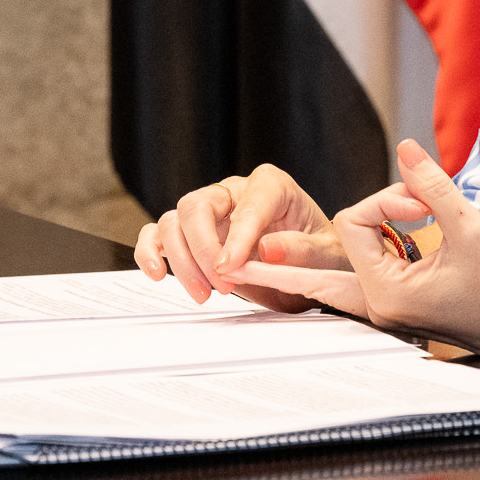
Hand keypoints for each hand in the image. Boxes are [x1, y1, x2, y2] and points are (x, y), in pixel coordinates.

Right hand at [133, 164, 348, 312]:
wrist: (314, 267)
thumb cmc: (322, 254)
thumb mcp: (328, 253)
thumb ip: (302, 249)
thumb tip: (267, 249)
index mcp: (271, 186)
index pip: (246, 204)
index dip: (236, 237)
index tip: (231, 268)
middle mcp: (235, 192)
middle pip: (198, 205)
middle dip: (204, 249)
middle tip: (223, 286)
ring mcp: (210, 212)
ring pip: (175, 221)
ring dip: (181, 260)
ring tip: (203, 293)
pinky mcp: (192, 234)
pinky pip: (159, 234)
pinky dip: (151, 251)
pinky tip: (156, 273)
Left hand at [238, 140, 479, 360]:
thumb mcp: (470, 225)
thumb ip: (432, 184)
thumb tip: (405, 146)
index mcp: (389, 293)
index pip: (354, 225)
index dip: (386, 201)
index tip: (421, 202)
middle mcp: (381, 308)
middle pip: (315, 280)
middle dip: (277, 271)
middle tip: (228, 271)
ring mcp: (389, 314)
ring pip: (335, 285)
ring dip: (318, 267)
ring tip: (261, 267)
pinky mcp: (400, 312)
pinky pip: (356, 290)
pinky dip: (341, 278)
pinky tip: (310, 278)